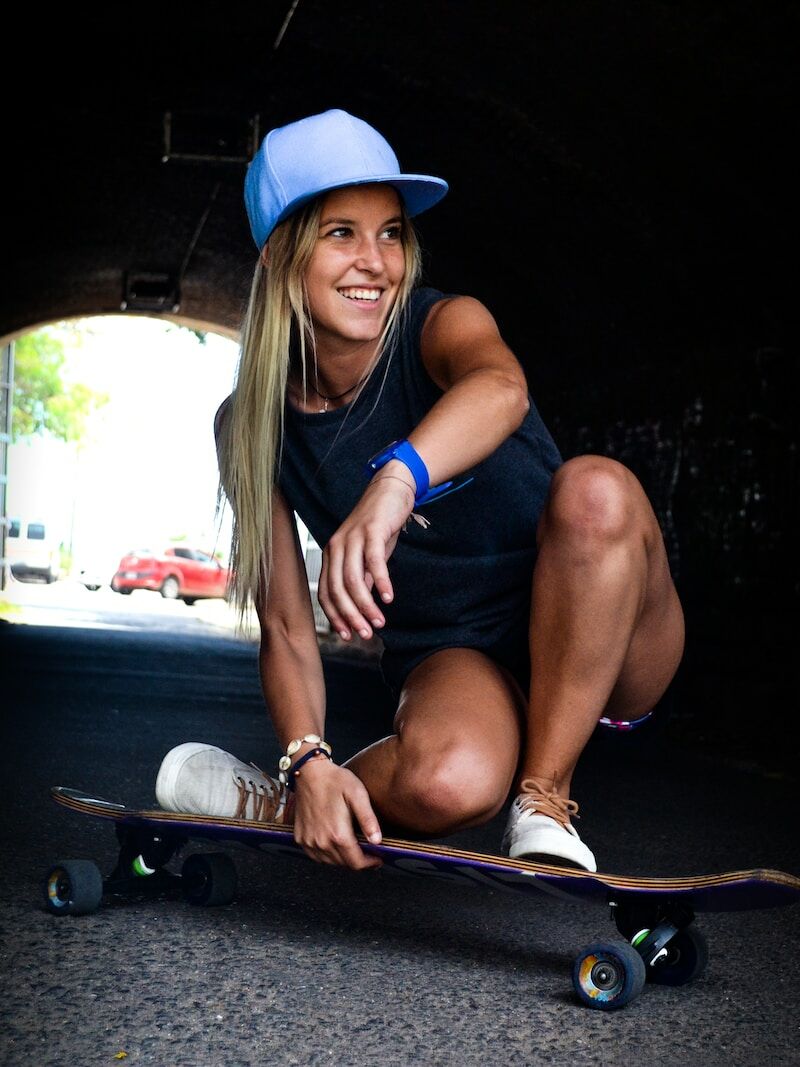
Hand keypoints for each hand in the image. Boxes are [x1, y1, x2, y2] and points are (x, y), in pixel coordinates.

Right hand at [292, 759, 382, 869]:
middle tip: (369, 853)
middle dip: (359, 861)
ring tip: (354, 849)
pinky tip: (335, 845)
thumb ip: (368, 820)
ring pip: (330, 862)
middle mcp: (321, 842)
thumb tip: (377, 841)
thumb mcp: (358, 795)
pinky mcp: (300, 837)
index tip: (378, 859)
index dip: (370, 863)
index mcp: (338, 834)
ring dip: (343, 859)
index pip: (356, 862)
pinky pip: (316, 856)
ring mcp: (309, 841)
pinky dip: (327, 855)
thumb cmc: (335, 780)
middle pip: (344, 864)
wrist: (309, 772)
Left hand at [318, 467, 414, 640]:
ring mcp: (353, 538)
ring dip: (366, 605)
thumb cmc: (379, 526)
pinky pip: (374, 562)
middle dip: (351, 617)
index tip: (348, 635)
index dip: (335, 616)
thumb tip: (363, 606)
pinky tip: (389, 598)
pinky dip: (381, 583)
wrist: (390, 490)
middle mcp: (336, 547)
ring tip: (379, 622)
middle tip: (366, 634)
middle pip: (338, 590)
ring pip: (354, 580)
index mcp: (331, 555)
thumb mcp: (367, 556)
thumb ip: (363, 578)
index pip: (326, 593)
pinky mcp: (372, 531)